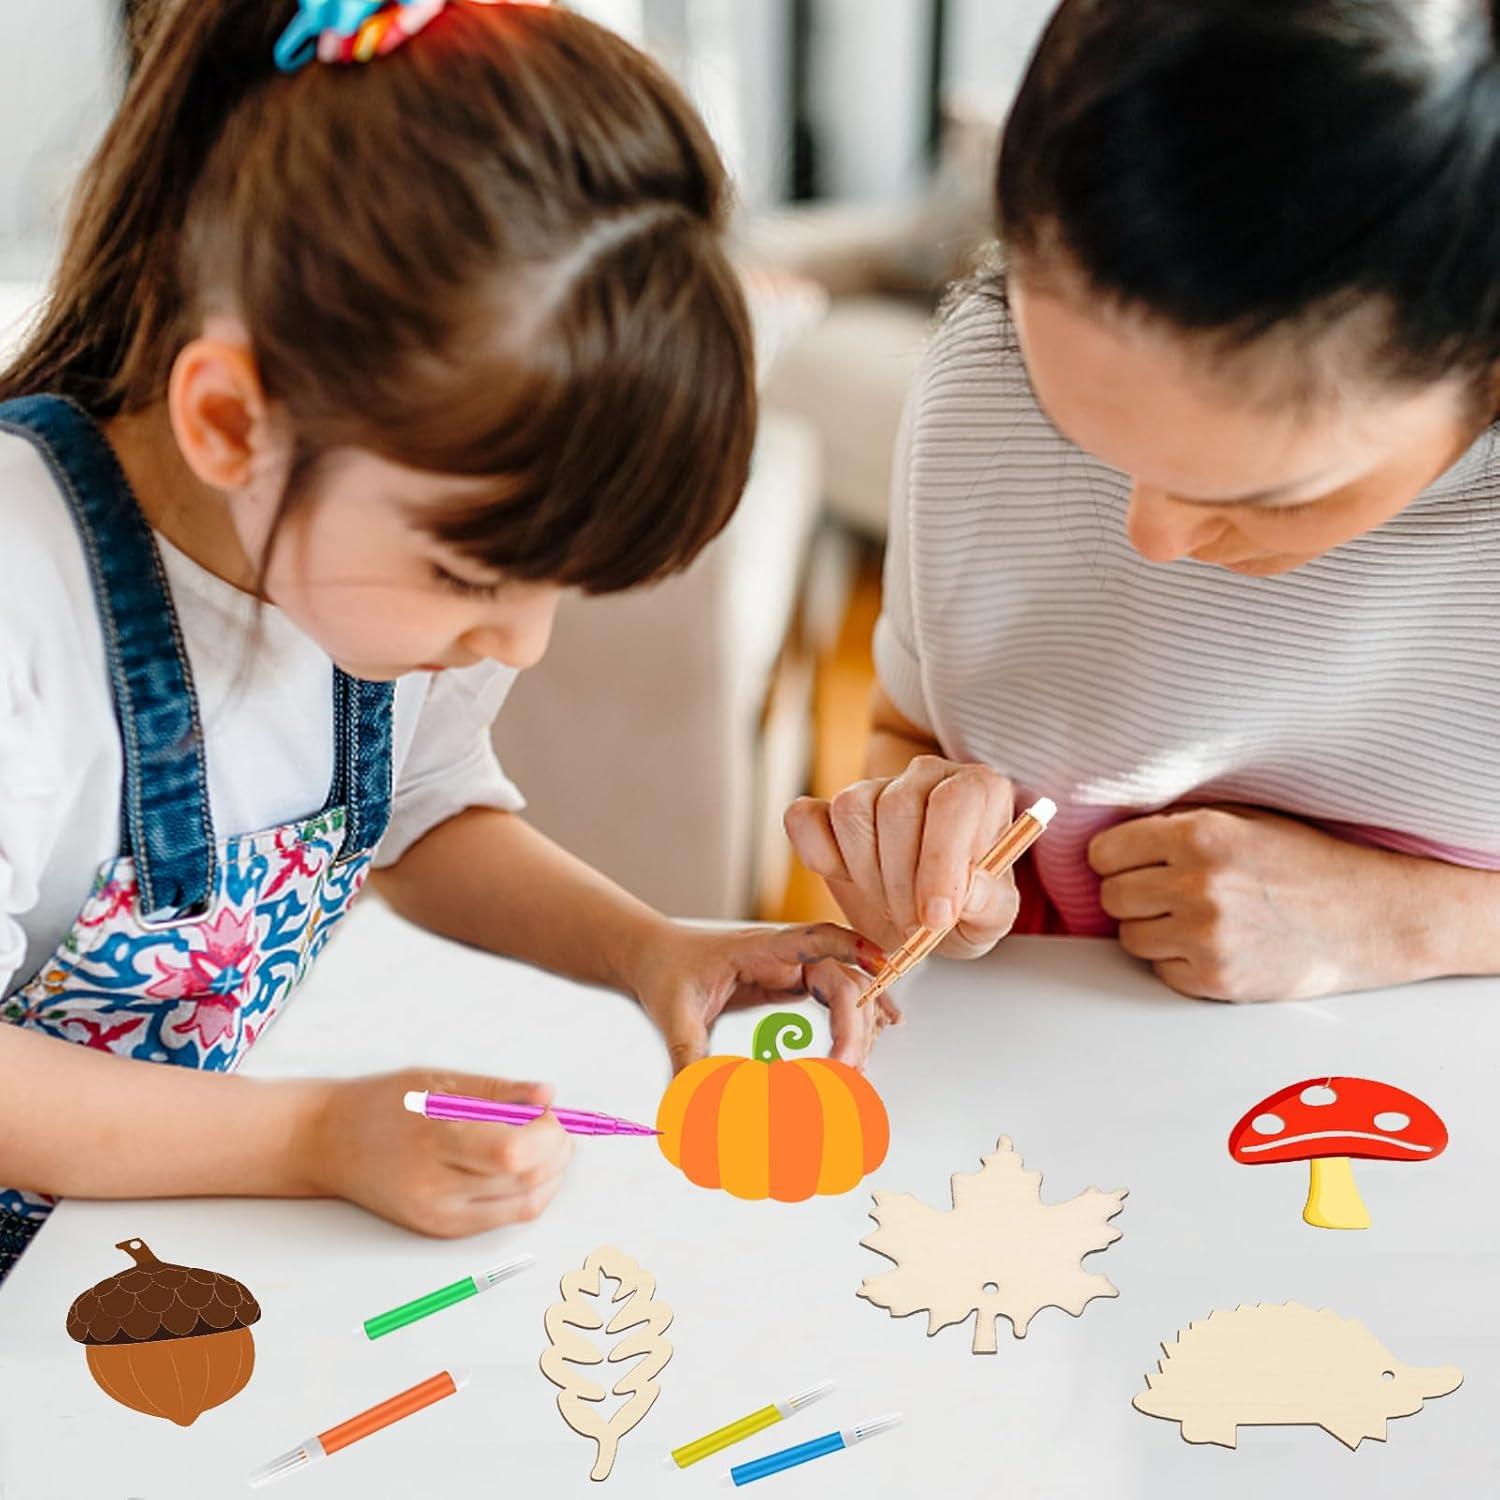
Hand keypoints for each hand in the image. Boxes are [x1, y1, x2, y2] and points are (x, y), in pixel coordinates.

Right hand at [297, 1068, 572, 1236]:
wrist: (330, 1143)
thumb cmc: (385, 1104)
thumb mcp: (440, 1082)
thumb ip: (497, 1091)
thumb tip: (548, 1095)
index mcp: (435, 1141)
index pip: (513, 1152)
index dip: (547, 1132)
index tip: (550, 1110)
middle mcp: (436, 1188)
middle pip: (526, 1179)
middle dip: (557, 1150)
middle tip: (556, 1124)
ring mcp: (439, 1216)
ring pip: (524, 1204)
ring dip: (551, 1173)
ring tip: (547, 1143)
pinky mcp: (441, 1231)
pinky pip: (504, 1218)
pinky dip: (528, 1192)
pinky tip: (526, 1166)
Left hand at [629, 922, 900, 1073]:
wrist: (656, 957)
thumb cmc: (667, 971)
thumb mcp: (674, 1013)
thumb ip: (686, 1056)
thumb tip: (693, 1101)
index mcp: (760, 949)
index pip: (816, 939)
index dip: (854, 948)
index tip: (880, 968)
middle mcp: (786, 955)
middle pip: (842, 980)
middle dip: (854, 1026)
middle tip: (846, 1072)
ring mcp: (793, 969)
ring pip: (848, 990)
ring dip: (860, 1028)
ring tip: (854, 1071)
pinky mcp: (793, 985)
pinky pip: (838, 995)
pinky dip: (862, 1012)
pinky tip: (886, 1025)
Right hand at [784, 756, 1019, 958]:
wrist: (924, 911)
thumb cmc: (965, 908)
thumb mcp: (991, 919)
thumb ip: (991, 905)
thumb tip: (968, 890)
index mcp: (979, 789)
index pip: (954, 802)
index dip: (941, 860)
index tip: (936, 917)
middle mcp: (927, 774)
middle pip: (897, 808)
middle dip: (901, 881)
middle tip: (913, 926)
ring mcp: (874, 785)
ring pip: (851, 811)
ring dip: (866, 873)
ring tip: (890, 904)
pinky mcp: (828, 807)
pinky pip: (805, 817)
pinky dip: (817, 855)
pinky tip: (846, 878)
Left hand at [1089, 805, 1423, 1000]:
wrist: (1371, 917)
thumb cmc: (1306, 862)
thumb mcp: (1243, 819)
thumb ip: (1179, 822)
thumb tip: (1116, 833)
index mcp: (1200, 836)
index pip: (1103, 853)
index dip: (1115, 858)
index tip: (1131, 861)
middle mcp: (1198, 886)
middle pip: (1111, 897)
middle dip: (1132, 892)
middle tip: (1167, 890)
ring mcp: (1206, 938)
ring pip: (1129, 936)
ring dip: (1153, 928)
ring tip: (1196, 916)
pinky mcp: (1217, 980)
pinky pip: (1160, 970)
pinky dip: (1178, 960)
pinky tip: (1215, 944)